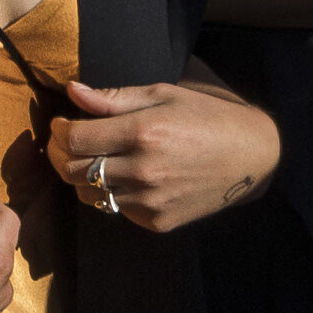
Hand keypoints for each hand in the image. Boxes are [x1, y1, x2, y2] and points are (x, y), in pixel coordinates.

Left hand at [48, 74, 279, 229]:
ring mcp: (149, 201)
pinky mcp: (156, 222)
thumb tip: (73, 91)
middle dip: (61, 154)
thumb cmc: (208, 116)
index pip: (74, 139)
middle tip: (68, 141)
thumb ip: (114, 97)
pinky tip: (127, 177)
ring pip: (88, 195)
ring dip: (82, 177)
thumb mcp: (164, 94)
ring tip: (96, 159)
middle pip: (73, 170)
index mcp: (144, 132)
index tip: (62, 122)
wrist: (253, 156)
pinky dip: (111, 193)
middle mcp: (143, 170)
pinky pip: (116, 209)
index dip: (59, 131)